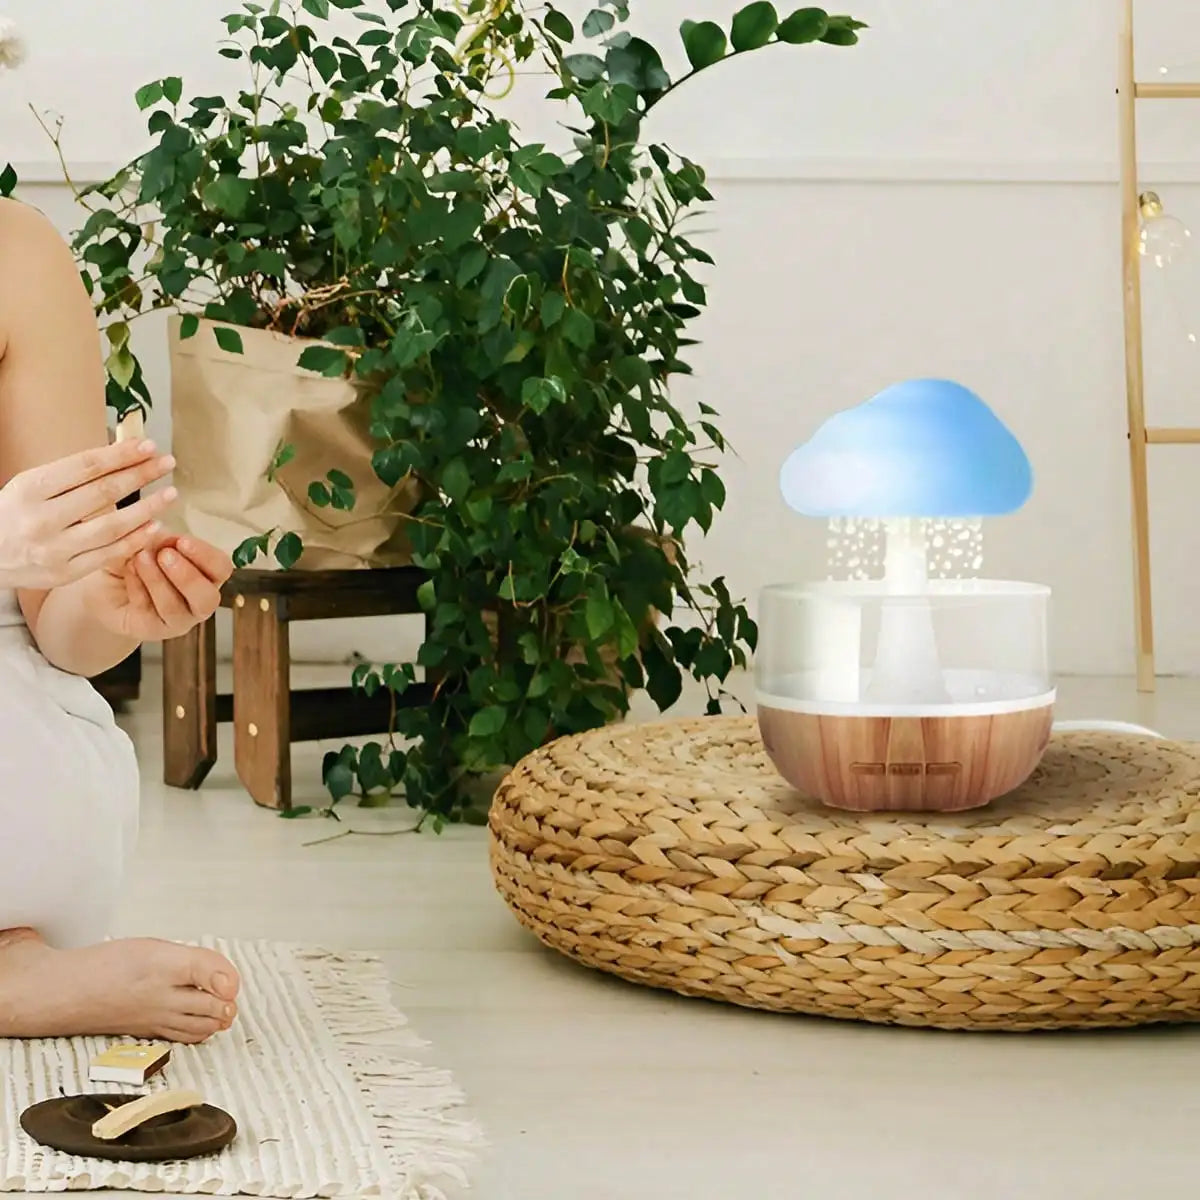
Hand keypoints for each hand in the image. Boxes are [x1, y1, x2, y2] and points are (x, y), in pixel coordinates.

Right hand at [0, 439, 175, 589]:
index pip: (85, 467)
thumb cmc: (14, 514)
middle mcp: (41, 519)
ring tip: (170, 493)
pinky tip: (155, 525)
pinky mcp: (65, 573)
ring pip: (112, 526)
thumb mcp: (31, 486)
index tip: (148, 445)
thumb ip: (71, 475)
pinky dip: (136, 539)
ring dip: (147, 508)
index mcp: (30, 489)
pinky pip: (109, 554)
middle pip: (103, 493)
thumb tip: (120, 454)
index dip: (121, 455)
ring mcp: (54, 549)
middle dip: (140, 475)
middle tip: (167, 463)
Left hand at [90, 535, 232, 641]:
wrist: (102, 583)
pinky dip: (137, 588)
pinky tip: (127, 570)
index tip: (182, 541)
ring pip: (175, 608)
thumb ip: (156, 537)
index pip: (220, 569)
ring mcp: (175, 620)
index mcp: (206, 576)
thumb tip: (159, 528)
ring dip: (157, 581)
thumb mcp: (145, 541)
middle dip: (187, 576)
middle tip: (164, 554)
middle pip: (208, 598)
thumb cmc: (133, 559)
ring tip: (138, 558)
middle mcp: (196, 602)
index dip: (206, 556)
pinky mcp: (149, 629)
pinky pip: (147, 611)